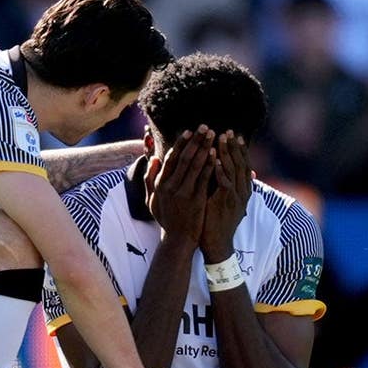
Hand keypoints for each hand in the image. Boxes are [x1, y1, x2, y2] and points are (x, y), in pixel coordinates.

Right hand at [146, 125, 214, 244]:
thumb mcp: (152, 200)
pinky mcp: (196, 199)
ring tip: (213, 135)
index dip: (180, 143)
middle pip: (185, 158)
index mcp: (160, 184)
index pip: (171, 158)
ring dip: (205, 147)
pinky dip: (211, 164)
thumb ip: (150, 179)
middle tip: (205, 127)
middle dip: (196, 140)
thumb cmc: (166, 218)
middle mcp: (170, 186)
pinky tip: (217, 154)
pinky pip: (204, 178)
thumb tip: (154, 159)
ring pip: (196, 165)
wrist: (178, 239)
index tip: (188, 131)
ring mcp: (184, 193)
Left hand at [201, 131, 251, 262]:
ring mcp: (235, 197)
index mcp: (242, 189)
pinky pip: (225, 184)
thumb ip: (225, 183)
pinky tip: (216, 160)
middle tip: (228, 131)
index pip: (243, 164)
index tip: (234, 134)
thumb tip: (222, 166)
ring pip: (234, 170)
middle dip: (234, 146)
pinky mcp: (226, 204)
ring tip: (220, 139)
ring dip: (227, 154)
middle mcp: (242, 191)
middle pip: (241, 163)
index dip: (239, 149)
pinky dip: (221, 171)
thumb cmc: (216, 220)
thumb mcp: (224, 199)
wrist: (217, 243)